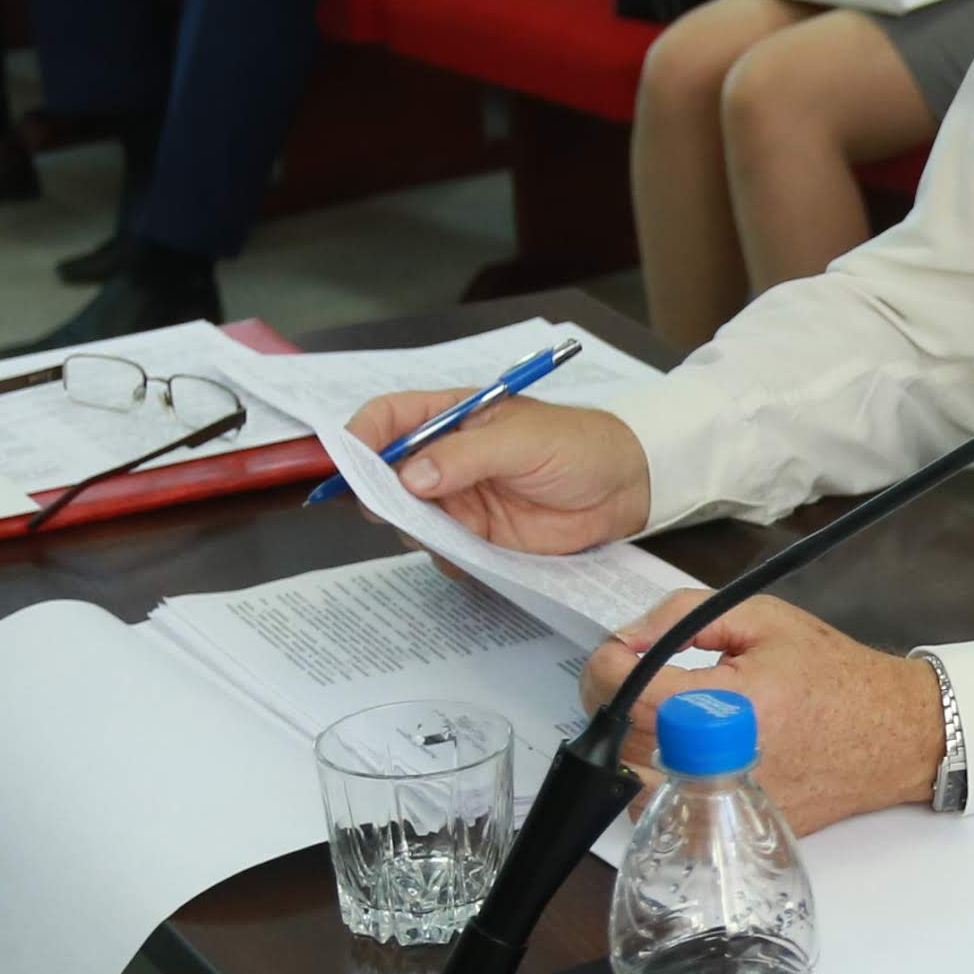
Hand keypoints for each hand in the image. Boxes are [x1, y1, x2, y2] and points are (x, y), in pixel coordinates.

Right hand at [350, 391, 650, 550]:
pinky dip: (443, 556)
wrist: (623, 487)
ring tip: (448, 532)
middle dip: (380, 495)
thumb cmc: (577, 444)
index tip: (349, 465)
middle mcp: (443, 457)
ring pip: (406, 518)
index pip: (386, 419)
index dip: (359, 438)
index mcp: (448, 417)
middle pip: (383, 475)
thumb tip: (411, 475)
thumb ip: (465, 456)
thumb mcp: (521, 440)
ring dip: (414, 530)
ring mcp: (457, 498)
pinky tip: (468, 554)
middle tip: (398, 511)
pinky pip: (440, 550)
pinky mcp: (476, 535)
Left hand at [576, 595, 942, 833]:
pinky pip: (664, 814)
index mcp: (736, 703)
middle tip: (633, 676)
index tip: (618, 652)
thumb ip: (685, 616)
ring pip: (633, 789)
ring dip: (628, 749)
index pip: (635, 694)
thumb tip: (627, 639)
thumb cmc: (832, 673)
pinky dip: (652, 783)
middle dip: (612, 702)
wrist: (890, 732)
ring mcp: (729, 803)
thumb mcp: (762, 617)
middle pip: (623, 743)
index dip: (606, 666)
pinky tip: (676, 753)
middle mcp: (728, 762)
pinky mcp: (733, 826)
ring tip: (657, 717)